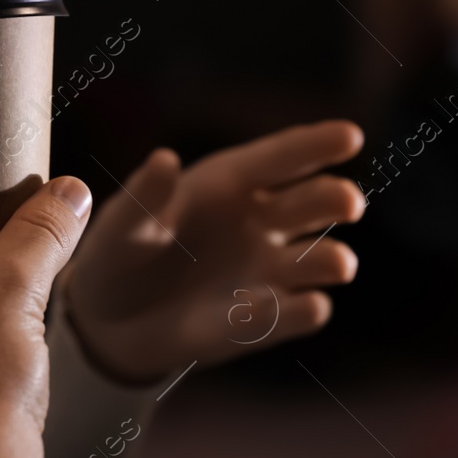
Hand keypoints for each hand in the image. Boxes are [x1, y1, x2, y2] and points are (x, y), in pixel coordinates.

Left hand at [63, 122, 365, 384]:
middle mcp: (260, 221)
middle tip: (349, 203)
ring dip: (329, 260)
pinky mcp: (260, 320)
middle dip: (333, 200)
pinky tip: (310, 307)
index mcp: (228, 183)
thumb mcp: (120, 225)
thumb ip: (143, 198)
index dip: (315, 145)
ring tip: (338, 264)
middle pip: (309, 203)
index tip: (351, 136)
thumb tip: (165, 159)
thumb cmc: (118, 255)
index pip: (278, 158)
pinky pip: (288, 314)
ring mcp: (265, 270)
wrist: (107, 322)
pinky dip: (298, 312)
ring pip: (314, 260)